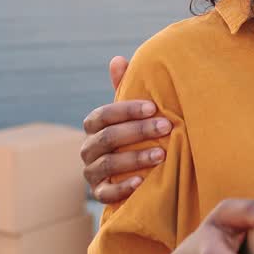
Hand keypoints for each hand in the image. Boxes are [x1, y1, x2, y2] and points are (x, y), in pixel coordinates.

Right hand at [80, 56, 171, 203]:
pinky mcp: (99, 193)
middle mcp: (88, 148)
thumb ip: (124, 88)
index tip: (153, 107)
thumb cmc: (134, 133)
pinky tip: (141, 182)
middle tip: (165, 127)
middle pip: (107, 138)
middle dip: (138, 131)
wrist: (131, 172)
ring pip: (107, 164)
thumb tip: (118, 59)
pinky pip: (105, 194)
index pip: (103, 115)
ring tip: (161, 155)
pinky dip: (122, 188)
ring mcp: (92, 172)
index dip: (126, 110)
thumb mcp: (130, 113)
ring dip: (135, 158)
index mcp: (94, 125)